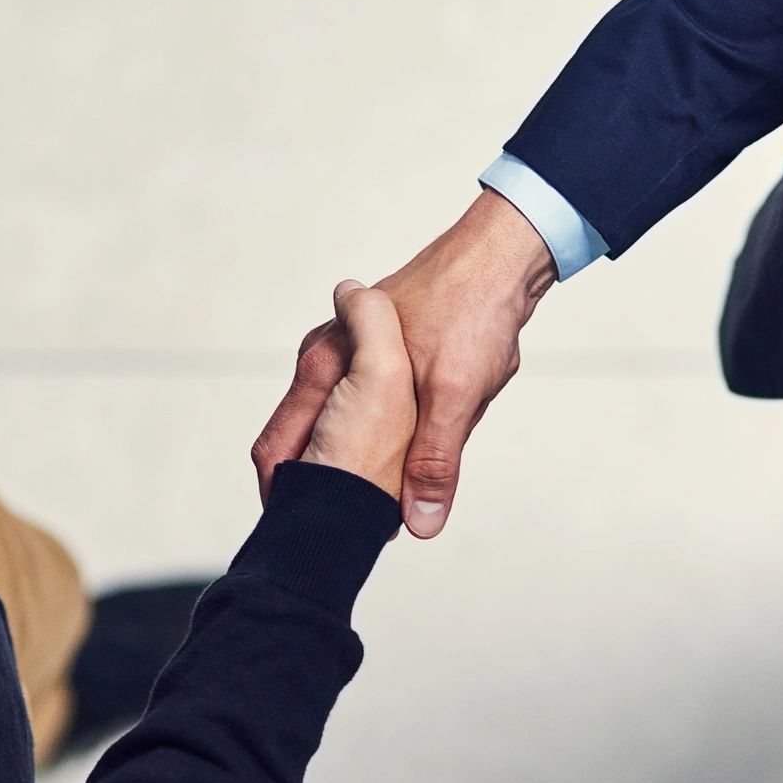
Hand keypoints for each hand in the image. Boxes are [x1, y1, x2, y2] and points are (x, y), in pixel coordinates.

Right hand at [255, 189, 555, 537]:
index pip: (281, 449)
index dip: (302, 494)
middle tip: (390, 502)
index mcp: (325, 363)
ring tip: (426, 448)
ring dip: (390, 450)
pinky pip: (383, 408)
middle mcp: (327, 356)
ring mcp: (350, 353)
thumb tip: (419, 524)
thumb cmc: (472, 313)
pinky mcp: (378, 354)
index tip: (331, 525)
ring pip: (358, 429)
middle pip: (318, 444)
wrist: (501, 257)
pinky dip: (409, 426)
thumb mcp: (454, 396)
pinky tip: (445, 416)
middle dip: (356, 474)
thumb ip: (433, 461)